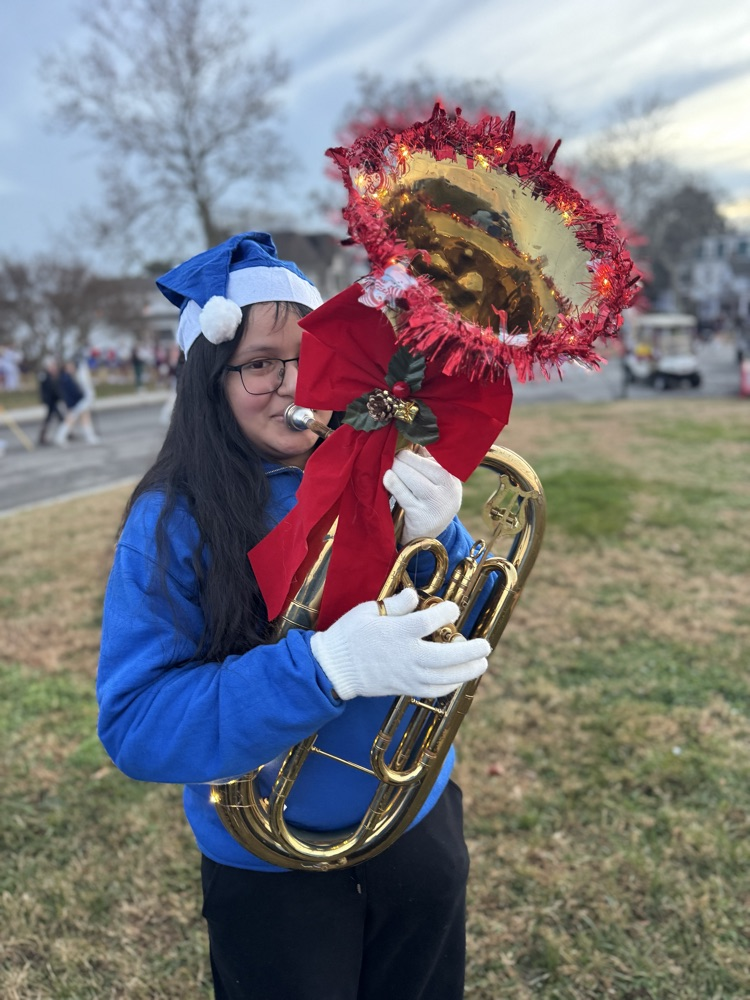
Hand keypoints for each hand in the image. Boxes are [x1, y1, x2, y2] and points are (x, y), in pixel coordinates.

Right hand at [310, 588, 489, 700]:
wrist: (334, 668)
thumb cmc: (350, 634)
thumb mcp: (369, 610)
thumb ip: (396, 604)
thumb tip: (414, 595)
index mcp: (397, 632)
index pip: (430, 622)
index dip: (446, 613)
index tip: (452, 608)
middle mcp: (406, 656)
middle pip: (446, 656)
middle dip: (470, 651)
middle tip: (486, 645)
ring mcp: (407, 675)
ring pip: (445, 677)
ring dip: (467, 671)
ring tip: (481, 663)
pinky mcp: (404, 688)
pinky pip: (433, 691)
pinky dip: (450, 686)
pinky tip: (459, 679)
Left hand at [383, 449, 461, 543]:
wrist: (428, 536)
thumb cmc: (431, 500)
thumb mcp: (438, 481)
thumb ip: (428, 459)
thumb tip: (411, 436)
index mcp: (453, 475)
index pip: (431, 454)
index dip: (413, 449)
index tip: (403, 449)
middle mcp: (448, 487)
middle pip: (418, 463)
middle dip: (401, 458)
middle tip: (393, 458)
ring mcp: (434, 501)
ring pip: (409, 475)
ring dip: (395, 468)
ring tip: (390, 467)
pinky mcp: (419, 514)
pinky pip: (401, 492)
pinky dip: (392, 482)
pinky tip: (386, 478)